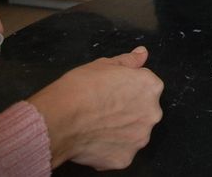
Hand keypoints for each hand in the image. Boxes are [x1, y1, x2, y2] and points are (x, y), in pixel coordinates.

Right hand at [27, 46, 163, 169]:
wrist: (60, 119)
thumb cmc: (81, 88)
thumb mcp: (104, 64)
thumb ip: (129, 60)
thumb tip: (142, 53)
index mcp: (150, 87)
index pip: (144, 86)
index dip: (125, 87)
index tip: (110, 91)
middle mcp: (152, 113)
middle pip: (143, 111)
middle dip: (127, 110)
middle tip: (103, 110)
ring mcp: (139, 139)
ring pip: (133, 133)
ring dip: (120, 131)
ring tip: (96, 126)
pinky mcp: (125, 159)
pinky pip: (120, 153)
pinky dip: (109, 149)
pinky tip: (93, 141)